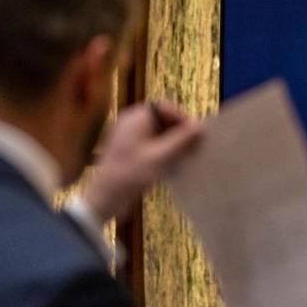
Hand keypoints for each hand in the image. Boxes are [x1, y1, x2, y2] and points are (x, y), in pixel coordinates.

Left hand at [82, 100, 202, 222]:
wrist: (104, 199)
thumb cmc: (130, 175)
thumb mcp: (160, 157)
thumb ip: (181, 140)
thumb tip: (201, 127)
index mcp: (135, 118)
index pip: (165, 107)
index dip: (182, 118)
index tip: (195, 134)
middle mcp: (131, 124)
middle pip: (163, 120)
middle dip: (179, 133)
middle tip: (193, 148)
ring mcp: (130, 138)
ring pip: (159, 135)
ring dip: (173, 145)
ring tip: (185, 158)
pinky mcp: (130, 153)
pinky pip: (152, 147)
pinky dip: (164, 154)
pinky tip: (173, 168)